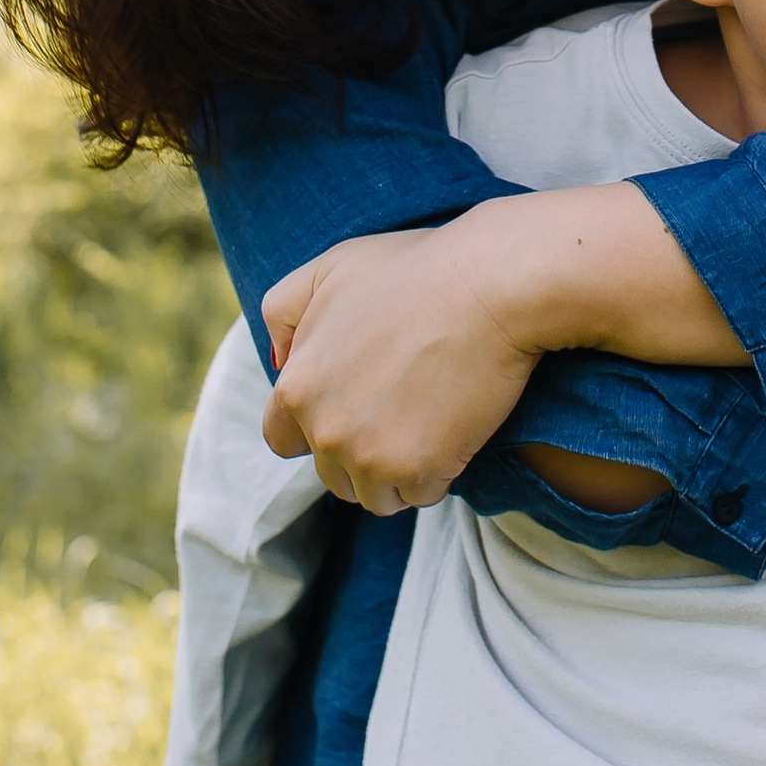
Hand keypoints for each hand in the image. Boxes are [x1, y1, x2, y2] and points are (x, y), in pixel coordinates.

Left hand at [259, 214, 538, 514]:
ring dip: (395, 472)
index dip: (313, 427)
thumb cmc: (413, 271)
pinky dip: (435, 475)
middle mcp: (324, 431)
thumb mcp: (327, 269)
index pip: (281, 439)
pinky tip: (452, 430)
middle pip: (331, 473)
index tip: (352, 408)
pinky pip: (419, 496)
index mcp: (295, 387)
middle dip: (359, 451)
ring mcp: (370, 456)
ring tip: (427, 422)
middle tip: (400, 407)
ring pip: (374, 495)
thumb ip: (283, 313)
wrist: (487, 286)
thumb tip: (278, 362)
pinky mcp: (418, 471)